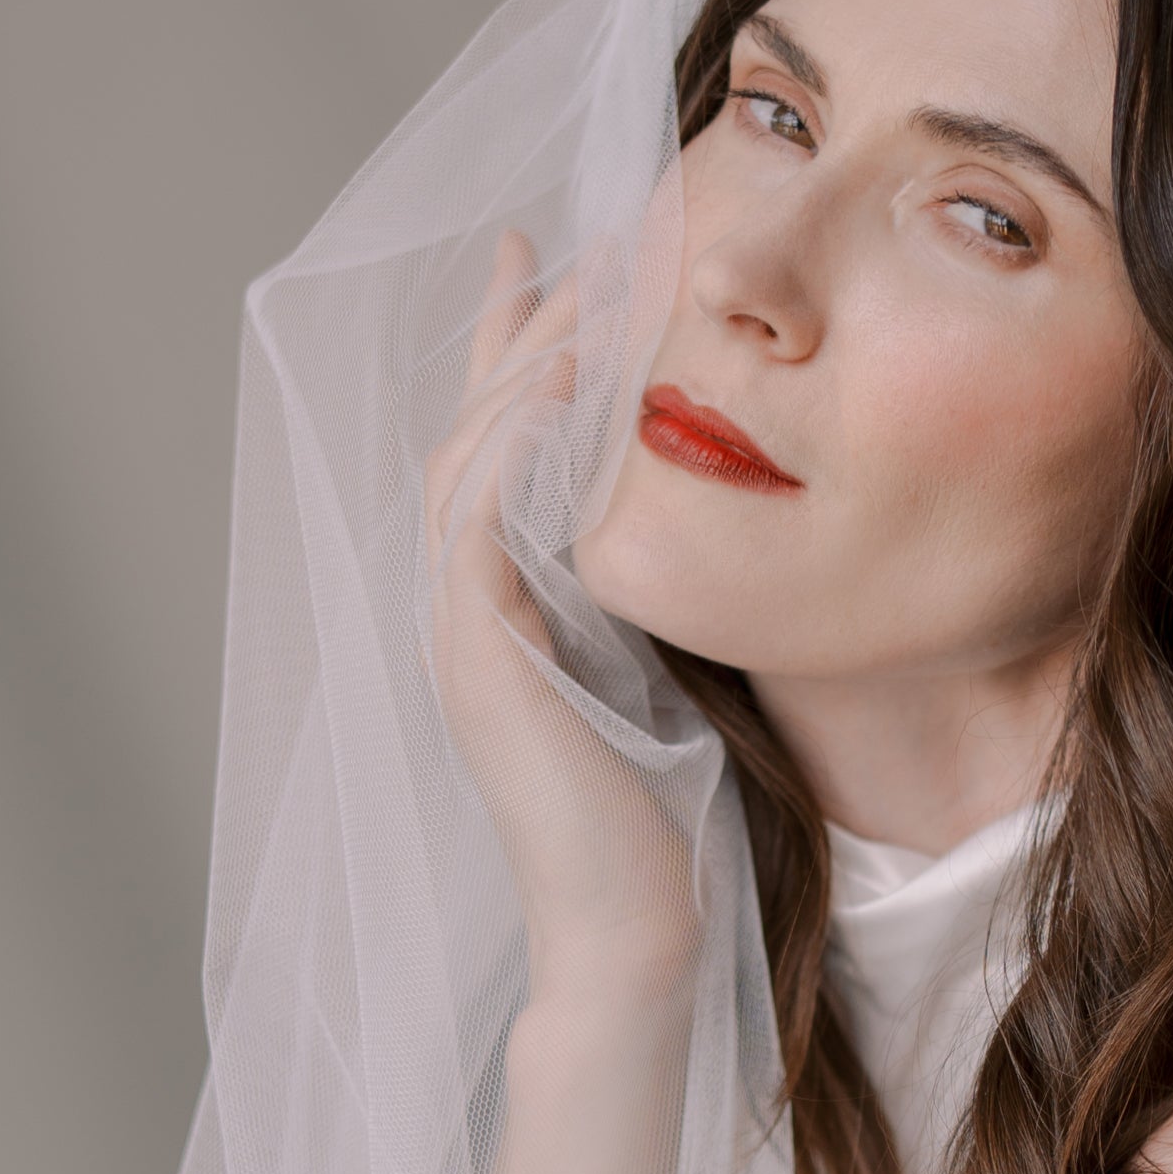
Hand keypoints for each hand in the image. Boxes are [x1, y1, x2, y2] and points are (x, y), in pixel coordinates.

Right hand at [427, 229, 697, 997]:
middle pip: (471, 428)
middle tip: (556, 240)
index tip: (557, 261)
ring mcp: (461, 629)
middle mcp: (467, 607)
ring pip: (467, 455)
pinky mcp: (481, 657)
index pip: (500, 449)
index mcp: (508, 606)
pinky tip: (561, 380)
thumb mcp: (665, 671)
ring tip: (573, 285)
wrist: (632, 934)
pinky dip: (514, 441)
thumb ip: (657, 588)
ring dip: (517, 363)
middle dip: (511, 330)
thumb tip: (711, 510)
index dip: (518, 351)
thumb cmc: (662, 825)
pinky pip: (482, 517)